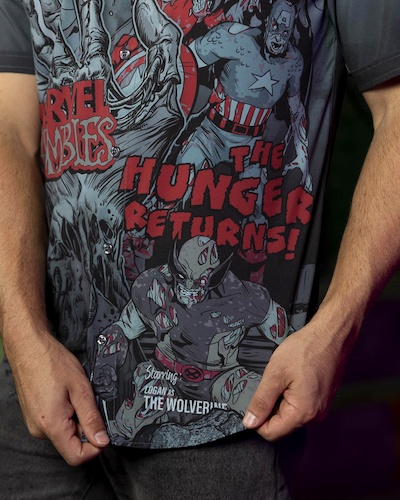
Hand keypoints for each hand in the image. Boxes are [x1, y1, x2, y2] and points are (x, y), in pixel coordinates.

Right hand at [6, 332, 108, 465]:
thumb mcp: (80, 388)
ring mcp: (35, 423)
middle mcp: (39, 430)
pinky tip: (66, 393)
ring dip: (76, 417)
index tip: (104, 430)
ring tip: (74, 394)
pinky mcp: (35, 416)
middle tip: (87, 400)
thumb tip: (102, 441)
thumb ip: (92, 417)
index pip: (76, 456)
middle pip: (72, 443)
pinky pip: (56, 423)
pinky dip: (67, 412)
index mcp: (51, 425)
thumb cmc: (52, 362)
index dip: (95, 447)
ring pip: (65, 432)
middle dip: (86, 426)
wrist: (29, 347)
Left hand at [242, 317, 349, 440]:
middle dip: (270, 407)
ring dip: (280, 399)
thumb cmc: (306, 349)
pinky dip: (290, 394)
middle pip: (281, 425)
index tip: (252, 402)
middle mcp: (315, 415)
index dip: (257, 420)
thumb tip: (250, 422)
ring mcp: (320, 408)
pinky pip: (300, 405)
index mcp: (303, 412)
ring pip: (290, 414)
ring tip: (283, 377)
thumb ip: (261, 401)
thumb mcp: (275, 373)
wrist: (330, 335)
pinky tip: (292, 377)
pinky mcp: (322, 400)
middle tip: (270, 383)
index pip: (272, 433)